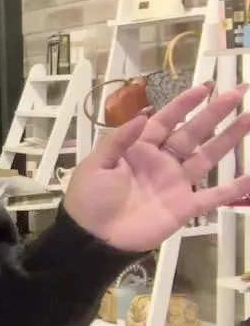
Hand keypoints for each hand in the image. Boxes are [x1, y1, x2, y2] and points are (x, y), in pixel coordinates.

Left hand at [64, 82, 249, 251]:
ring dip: (229, 138)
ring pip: (208, 157)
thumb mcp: (96, 165)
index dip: (183, 104)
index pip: (165, 120)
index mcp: (139, 149)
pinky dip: (234, 188)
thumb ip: (118, 140)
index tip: (204, 88)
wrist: (93, 238)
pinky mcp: (185, 207)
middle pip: (193, 132)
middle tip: (238, 93)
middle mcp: (162, 161)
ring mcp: (176, 183)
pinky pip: (214, 196)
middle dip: (215, 113)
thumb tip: (142, 116)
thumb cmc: (90, 198)